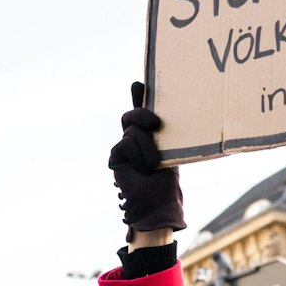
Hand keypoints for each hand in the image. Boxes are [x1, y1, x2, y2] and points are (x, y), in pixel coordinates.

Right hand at [107, 81, 184, 241]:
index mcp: (148, 136)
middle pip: (132, 115)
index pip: (141, 111)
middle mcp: (133, 139)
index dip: (138, 96)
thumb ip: (163, 132)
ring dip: (147, 147)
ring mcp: (123, 148)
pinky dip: (137, 155)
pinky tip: (141, 168)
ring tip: (152, 165)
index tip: (139, 83)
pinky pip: (125, 143)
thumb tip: (163, 115)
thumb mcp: (169, 150)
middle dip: (142, 114)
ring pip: (132, 131)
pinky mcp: (115, 157)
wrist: (158, 203)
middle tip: (156, 124)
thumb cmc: (167, 180)